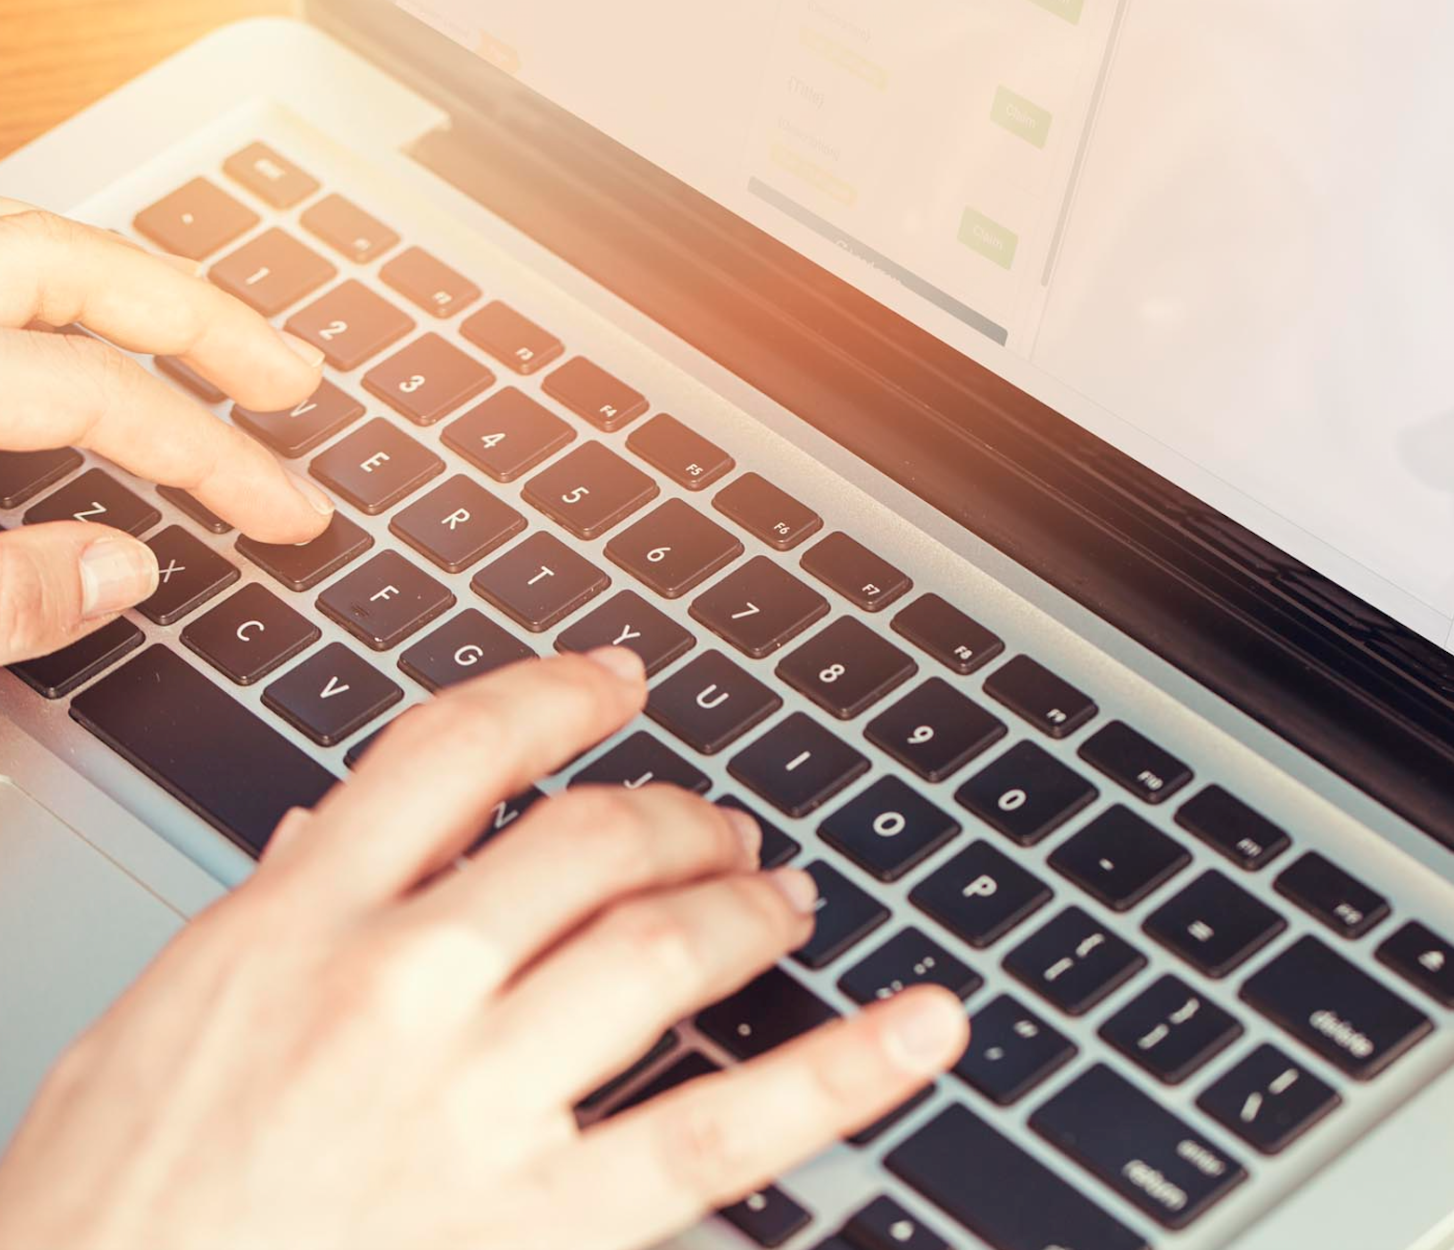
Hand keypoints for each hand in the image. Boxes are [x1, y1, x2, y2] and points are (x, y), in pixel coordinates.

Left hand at [0, 200, 334, 664]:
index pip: (100, 392)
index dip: (212, 456)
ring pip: (15, 246)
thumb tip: (119, 574)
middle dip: (203, 320)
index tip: (286, 514)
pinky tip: (76, 337)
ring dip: (123, 286)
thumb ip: (7, 595)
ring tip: (206, 334)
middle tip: (292, 378)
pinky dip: (42, 294)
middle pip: (67, 264)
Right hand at [0, 652, 967, 1249]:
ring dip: (746, 907)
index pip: (457, 749)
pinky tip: (923, 1029)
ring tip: (784, 904)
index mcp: (294, 925)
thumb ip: (269, 916)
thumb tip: (335, 829)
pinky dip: (845, 1071)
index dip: (560, 695)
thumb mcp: (156, 1025)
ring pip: (661, 945)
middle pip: (585, 839)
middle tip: (718, 832)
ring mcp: (476, 1102)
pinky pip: (723, 1128)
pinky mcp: (540, 1219)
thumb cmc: (106, 1213)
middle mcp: (395, 990)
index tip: (614, 683)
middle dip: (676, 818)